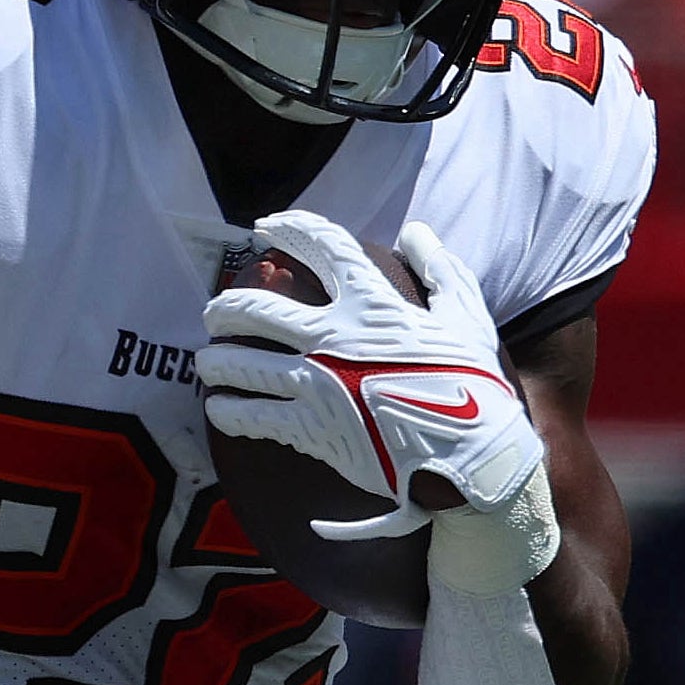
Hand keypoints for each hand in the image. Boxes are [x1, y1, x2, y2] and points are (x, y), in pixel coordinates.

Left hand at [201, 213, 547, 542]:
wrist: (471, 458)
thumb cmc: (476, 387)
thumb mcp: (468, 318)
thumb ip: (441, 270)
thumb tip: (415, 231)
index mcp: (372, 305)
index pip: (323, 247)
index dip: (290, 228)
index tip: (267, 226)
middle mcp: (332, 338)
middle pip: (254, 309)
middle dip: (226, 306)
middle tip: (216, 312)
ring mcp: (315, 384)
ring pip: (238, 364)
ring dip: (216, 361)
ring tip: (209, 363)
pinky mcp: (308, 430)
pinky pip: (248, 416)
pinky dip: (228, 410)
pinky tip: (220, 408)